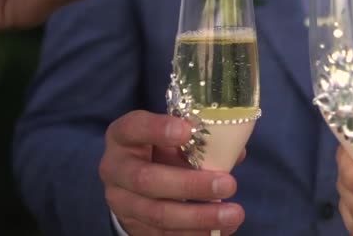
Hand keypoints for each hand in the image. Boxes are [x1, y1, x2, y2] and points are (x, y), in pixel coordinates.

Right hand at [99, 111, 244, 234]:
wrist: (132, 179)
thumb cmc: (159, 148)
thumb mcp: (171, 135)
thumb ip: (198, 138)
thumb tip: (235, 152)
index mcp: (123, 136)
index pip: (134, 128)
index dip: (157, 129)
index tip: (186, 130)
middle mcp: (116, 168)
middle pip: (146, 179)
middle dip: (190, 185)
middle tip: (229, 184)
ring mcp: (122, 201)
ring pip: (157, 213)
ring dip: (198, 217)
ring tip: (233, 214)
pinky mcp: (133, 226)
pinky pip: (162, 235)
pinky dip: (193, 234)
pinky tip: (219, 230)